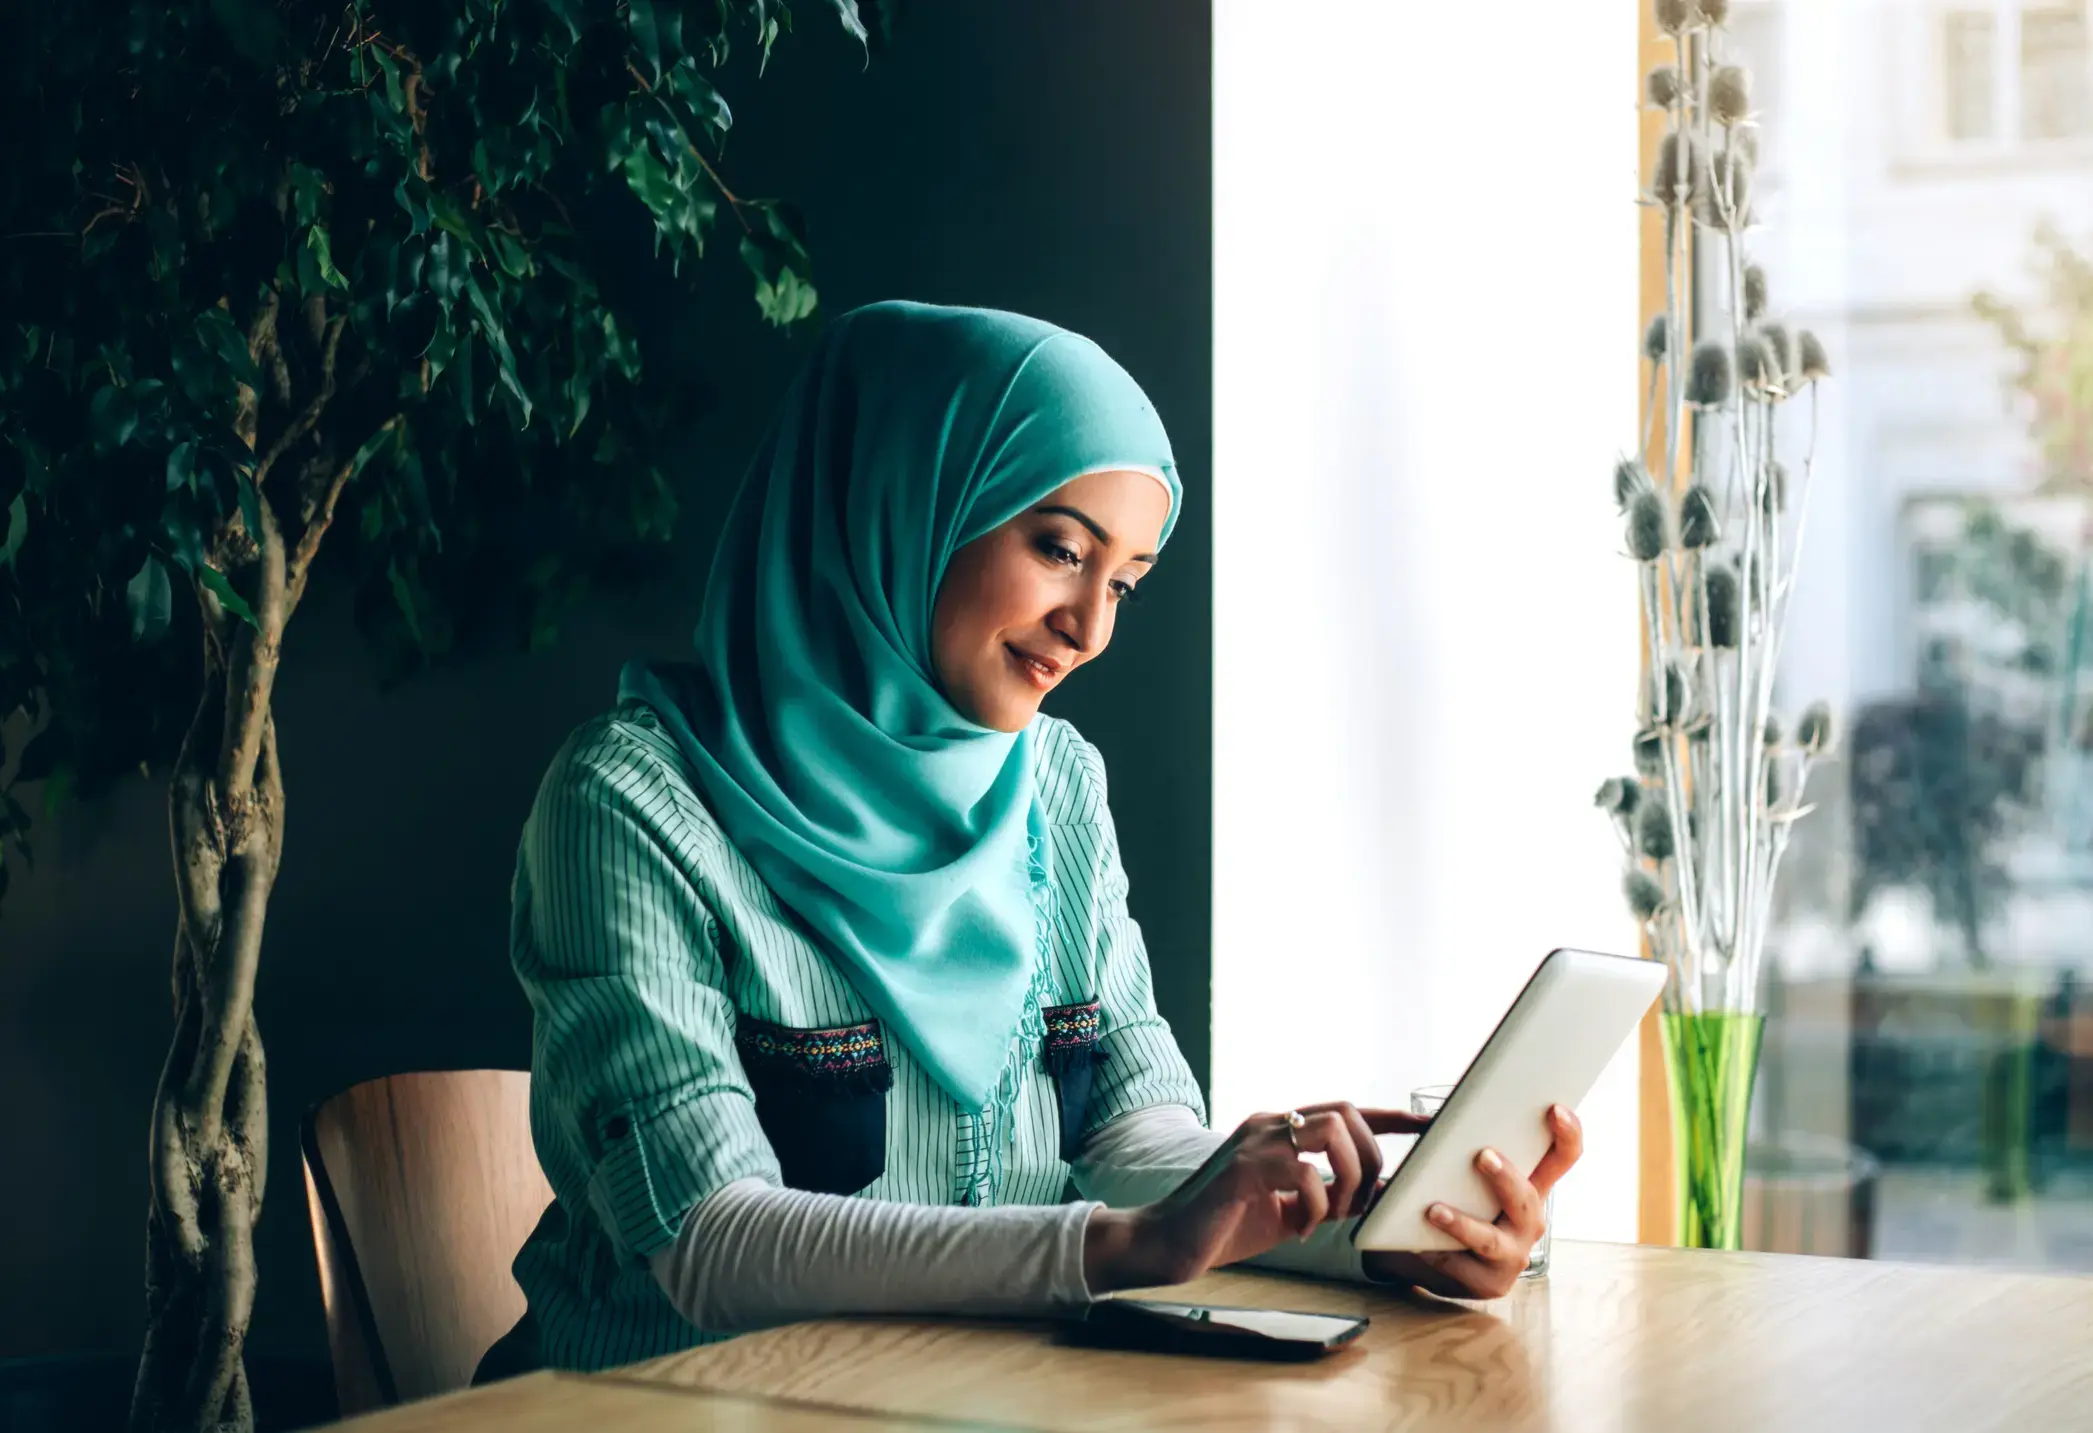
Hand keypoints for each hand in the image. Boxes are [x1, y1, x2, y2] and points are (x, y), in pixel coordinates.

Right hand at [1084, 1102, 1429, 1292]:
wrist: (1168, 1243)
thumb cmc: (1225, 1226)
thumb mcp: (1288, 1212)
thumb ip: (1327, 1198)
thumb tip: (1374, 1197)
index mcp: (1279, 1129)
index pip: (1344, 1108)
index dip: (1390, 1115)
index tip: (1427, 1125)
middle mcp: (1268, 1123)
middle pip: (1346, 1112)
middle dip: (1370, 1158)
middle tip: (1360, 1202)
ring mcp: (1253, 1141)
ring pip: (1330, 1131)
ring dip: (1346, 1179)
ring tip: (1332, 1214)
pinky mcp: (1241, 1168)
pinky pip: (1302, 1173)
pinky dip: (1315, 1206)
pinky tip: (1301, 1229)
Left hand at [1361, 1103, 1583, 1299]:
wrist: (1425, 1250)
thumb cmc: (1451, 1197)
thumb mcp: (1463, 1171)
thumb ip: (1467, 1146)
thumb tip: (1444, 1114)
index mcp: (1531, 1187)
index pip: (1562, 1158)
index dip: (1568, 1134)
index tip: (1555, 1108)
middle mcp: (1530, 1222)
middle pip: (1529, 1199)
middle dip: (1507, 1179)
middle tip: (1483, 1156)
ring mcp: (1513, 1255)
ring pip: (1492, 1239)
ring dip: (1464, 1224)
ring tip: (1434, 1211)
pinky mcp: (1490, 1282)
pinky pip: (1464, 1266)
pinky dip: (1439, 1251)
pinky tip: (1420, 1242)